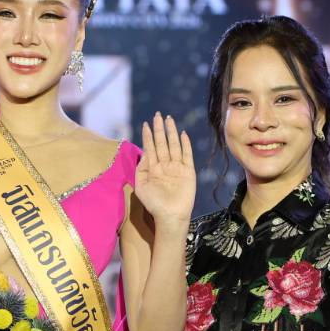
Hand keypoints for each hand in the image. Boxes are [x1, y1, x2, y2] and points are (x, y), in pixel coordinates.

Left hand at [132, 112, 195, 227]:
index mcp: (153, 168)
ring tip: (169, 119)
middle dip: (159, 129)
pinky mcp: (188, 171)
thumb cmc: (153, 204)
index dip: (148, 136)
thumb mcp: (141, 186)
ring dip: (171, 132)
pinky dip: (185, 144)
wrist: (170, 215)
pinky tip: (183, 134)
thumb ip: (141, 169)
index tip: (146, 124)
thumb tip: (143, 153)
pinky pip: (187, 155)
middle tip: (157, 115)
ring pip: (174, 145)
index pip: (150, 148)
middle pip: (162, 143)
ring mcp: (177, 167)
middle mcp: (165, 165)